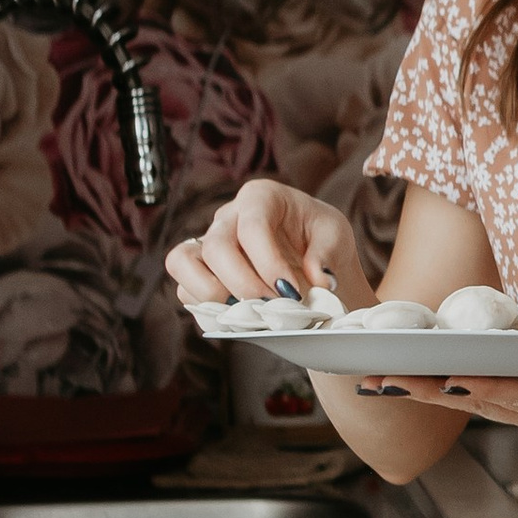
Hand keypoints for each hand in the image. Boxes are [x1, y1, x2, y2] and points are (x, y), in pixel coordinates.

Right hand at [168, 176, 373, 311]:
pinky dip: (206, 308)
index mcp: (260, 198)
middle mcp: (228, 216)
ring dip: (213, 295)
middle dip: (244, 285)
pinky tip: (239, 319)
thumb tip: (319, 279)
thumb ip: (327, 255)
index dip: (268, 263)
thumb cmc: (319, 239)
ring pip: (183, 262)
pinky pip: (185, 288)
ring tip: (248, 313)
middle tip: (273, 309)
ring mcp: (207, 242)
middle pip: (216, 247)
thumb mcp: (335, 236)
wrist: (311, 260)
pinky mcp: (198, 272)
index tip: (289, 292)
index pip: (252, 226)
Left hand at [365, 363, 517, 445]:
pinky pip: (473, 396)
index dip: (487, 390)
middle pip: (477, 402)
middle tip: (382, 379)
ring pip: (466, 401)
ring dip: (420, 391)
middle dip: (429, 391)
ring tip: (373, 379)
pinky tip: (404, 379)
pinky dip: (437, 387)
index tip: (451, 380)